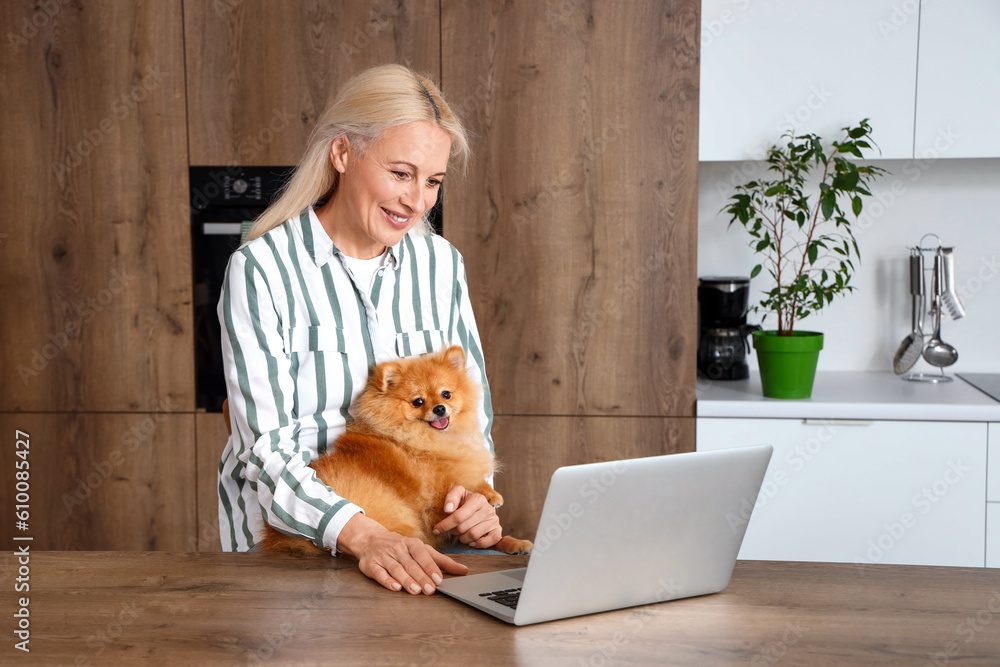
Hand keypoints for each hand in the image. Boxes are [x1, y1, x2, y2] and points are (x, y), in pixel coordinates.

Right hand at [337, 514, 467, 593]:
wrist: (370, 539)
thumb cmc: (401, 547)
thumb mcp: (422, 549)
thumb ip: (442, 561)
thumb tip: (464, 571)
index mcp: (412, 543)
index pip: (423, 555)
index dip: (431, 567)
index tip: (439, 579)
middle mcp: (398, 548)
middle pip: (411, 564)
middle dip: (421, 577)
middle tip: (430, 590)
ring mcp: (384, 556)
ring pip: (397, 569)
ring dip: (407, 580)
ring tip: (416, 590)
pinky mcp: (371, 565)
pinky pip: (379, 573)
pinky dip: (387, 580)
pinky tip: (396, 587)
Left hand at [432, 484, 502, 548]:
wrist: (480, 506)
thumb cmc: (465, 501)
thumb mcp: (458, 493)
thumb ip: (451, 497)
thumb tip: (448, 509)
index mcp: (478, 499)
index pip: (458, 516)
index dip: (445, 525)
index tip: (436, 530)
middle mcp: (488, 509)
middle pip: (463, 528)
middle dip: (453, 531)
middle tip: (450, 530)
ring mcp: (494, 520)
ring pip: (473, 536)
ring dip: (463, 538)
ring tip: (461, 533)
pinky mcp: (498, 531)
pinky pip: (485, 542)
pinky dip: (476, 544)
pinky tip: (471, 541)